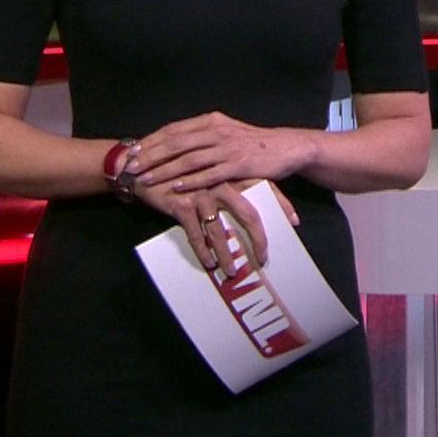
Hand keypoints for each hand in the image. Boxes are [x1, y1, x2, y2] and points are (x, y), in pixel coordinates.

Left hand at [131, 111, 311, 192]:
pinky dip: (192, 181)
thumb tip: (176, 142)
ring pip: (189, 159)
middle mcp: (217, 131)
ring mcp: (228, 148)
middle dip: (152, 156)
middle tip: (132, 166)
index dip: (153, 140)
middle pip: (177, 143)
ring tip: (146, 179)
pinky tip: (177, 188)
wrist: (286, 148)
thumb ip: (204, 136)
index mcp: (212, 121)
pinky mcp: (239, 165)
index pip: (175, 129)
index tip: (134, 150)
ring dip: (165, 170)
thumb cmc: (254, 143)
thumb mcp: (227, 131)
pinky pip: (210, 174)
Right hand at [134, 178, 299, 271]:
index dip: (280, 204)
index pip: (263, 188)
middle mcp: (219, 182)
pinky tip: (209, 263)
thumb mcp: (210, 173)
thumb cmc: (182, 172)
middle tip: (263, 257)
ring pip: (220, 230)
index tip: (294, 221)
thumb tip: (252, 204)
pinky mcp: (181, 204)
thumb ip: (231, 184)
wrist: (143, 165)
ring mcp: (201, 193)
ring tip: (232, 271)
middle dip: (257, 238)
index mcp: (230, 172)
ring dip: (227, 254)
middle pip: (247, 213)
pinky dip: (203, 251)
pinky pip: (195, 234)